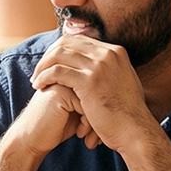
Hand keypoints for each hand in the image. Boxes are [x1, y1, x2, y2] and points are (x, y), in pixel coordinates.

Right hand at [8, 78, 95, 157]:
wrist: (32, 139)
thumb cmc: (57, 128)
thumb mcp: (78, 113)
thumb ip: (92, 102)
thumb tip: (118, 106)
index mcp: (76, 78)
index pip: (101, 91)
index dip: (103, 113)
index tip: (101, 133)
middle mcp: (70, 76)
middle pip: (100, 94)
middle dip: (102, 119)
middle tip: (98, 138)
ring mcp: (64, 81)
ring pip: (96, 99)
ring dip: (95, 122)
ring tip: (90, 138)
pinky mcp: (60, 91)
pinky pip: (87, 105)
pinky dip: (87, 122)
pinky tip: (80, 134)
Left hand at [30, 35, 154, 150]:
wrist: (135, 131)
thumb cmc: (127, 114)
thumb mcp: (123, 83)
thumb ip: (110, 70)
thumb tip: (95, 65)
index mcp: (115, 52)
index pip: (79, 40)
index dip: (60, 50)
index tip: (50, 63)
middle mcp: (108, 54)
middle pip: (67, 43)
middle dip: (48, 55)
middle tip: (39, 70)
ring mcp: (99, 66)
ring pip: (59, 55)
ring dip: (43, 67)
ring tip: (36, 80)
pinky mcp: (89, 81)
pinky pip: (57, 72)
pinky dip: (44, 77)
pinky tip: (39, 86)